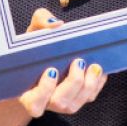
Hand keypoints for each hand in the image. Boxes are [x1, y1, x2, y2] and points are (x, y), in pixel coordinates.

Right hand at [0, 8, 105, 125]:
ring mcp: (62, 104)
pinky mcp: (77, 100)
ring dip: (88, 85)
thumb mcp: (32, 32)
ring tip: (93, 66)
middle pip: (60, 102)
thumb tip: (56, 24)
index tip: (52, 71)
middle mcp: (45, 102)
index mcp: (27, 91)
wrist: (40, 61)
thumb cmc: (33, 49)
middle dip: (72, 83)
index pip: (34, 103)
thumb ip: (40, 22)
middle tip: (78, 62)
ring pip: (76, 103)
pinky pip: (89, 97)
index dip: (44, 91)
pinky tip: (99, 70)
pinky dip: (96, 84)